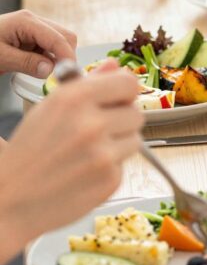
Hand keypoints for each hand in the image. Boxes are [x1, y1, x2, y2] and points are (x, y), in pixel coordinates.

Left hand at [0, 10, 76, 76]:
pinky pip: (49, 46)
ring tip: (47, 73)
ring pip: (60, 42)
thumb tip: (50, 70)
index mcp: (26, 21)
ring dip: (58, 58)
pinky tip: (39, 67)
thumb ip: (25, 62)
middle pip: (65, 37)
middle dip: (65, 56)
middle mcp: (33, 21)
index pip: (59, 38)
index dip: (67, 57)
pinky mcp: (30, 36)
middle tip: (60, 76)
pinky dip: (50, 58)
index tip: (68, 76)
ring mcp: (33, 27)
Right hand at [0, 62, 142, 261]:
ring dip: (118, 145)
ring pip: (135, 139)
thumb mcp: (49, 109)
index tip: (117, 99)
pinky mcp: (110, 180)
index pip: (128, 83)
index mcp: (74, 99)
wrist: (9, 198)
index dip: (123, 92)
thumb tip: (114, 66)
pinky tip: (85, 172)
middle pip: (136, 113)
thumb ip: (86, 85)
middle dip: (120, 121)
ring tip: (88, 153)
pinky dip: (110, 168)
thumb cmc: (29, 152)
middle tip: (94, 132)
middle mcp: (91, 124)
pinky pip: (125, 165)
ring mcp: (103, 154)